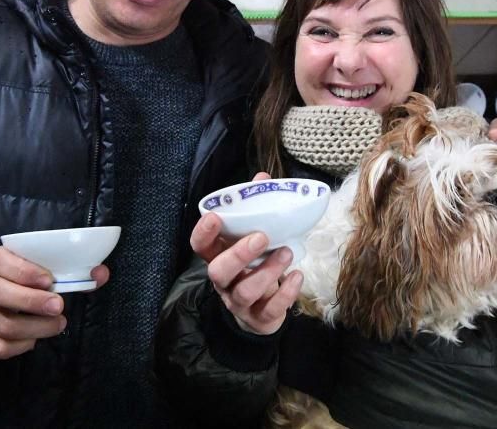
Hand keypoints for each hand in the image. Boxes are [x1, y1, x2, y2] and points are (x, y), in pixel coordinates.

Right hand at [0, 246, 109, 358]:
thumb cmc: (15, 277)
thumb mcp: (33, 265)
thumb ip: (67, 269)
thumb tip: (100, 274)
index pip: (1, 262)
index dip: (26, 272)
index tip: (50, 281)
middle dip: (31, 302)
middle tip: (59, 307)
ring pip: (2, 324)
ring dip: (34, 328)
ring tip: (57, 325)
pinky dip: (21, 346)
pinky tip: (35, 339)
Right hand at [191, 172, 302, 335]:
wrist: (260, 312)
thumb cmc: (254, 266)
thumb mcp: (251, 239)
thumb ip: (254, 210)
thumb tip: (263, 178)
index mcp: (218, 257)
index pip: (199, 246)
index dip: (203, 232)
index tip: (215, 216)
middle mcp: (223, 281)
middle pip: (218, 271)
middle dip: (238, 254)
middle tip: (262, 237)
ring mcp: (238, 302)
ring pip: (245, 291)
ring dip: (267, 271)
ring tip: (287, 253)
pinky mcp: (258, 318)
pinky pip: (268, 310)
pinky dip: (285, 294)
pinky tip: (297, 276)